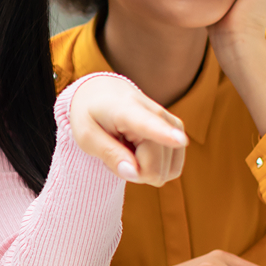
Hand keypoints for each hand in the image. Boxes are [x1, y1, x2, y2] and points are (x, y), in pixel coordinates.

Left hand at [69, 74, 187, 185]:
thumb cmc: (91, 115)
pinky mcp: (178, 132)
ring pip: (165, 171)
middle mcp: (156, 114)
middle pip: (154, 167)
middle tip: (113, 152)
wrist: (103, 92)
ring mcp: (172, 123)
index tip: (180, 140)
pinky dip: (153, 168)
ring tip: (124, 148)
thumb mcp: (85, 135)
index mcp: (126, 110)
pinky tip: (138, 151)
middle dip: (132, 172)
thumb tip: (135, 173)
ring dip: (141, 170)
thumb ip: (108, 154)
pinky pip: (172, 170)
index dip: (164, 134)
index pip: (148, 124)